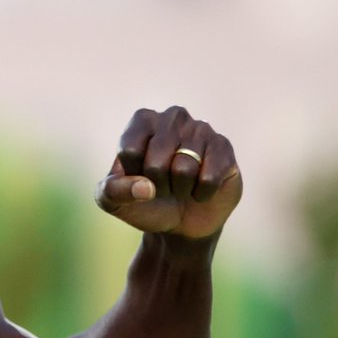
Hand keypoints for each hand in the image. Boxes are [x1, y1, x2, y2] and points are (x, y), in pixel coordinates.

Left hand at [95, 106, 241, 239]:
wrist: (181, 221)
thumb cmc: (143, 202)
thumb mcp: (113, 200)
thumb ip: (113, 191)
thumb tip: (145, 187)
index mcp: (142, 120)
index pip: (129, 151)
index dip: (133, 176)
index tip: (139, 177)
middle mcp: (173, 117)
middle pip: (155, 162)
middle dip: (157, 185)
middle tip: (164, 185)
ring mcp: (201, 129)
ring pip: (184, 169)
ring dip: (180, 188)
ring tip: (182, 185)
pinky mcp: (224, 148)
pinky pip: (209, 177)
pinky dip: (202, 193)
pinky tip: (201, 189)